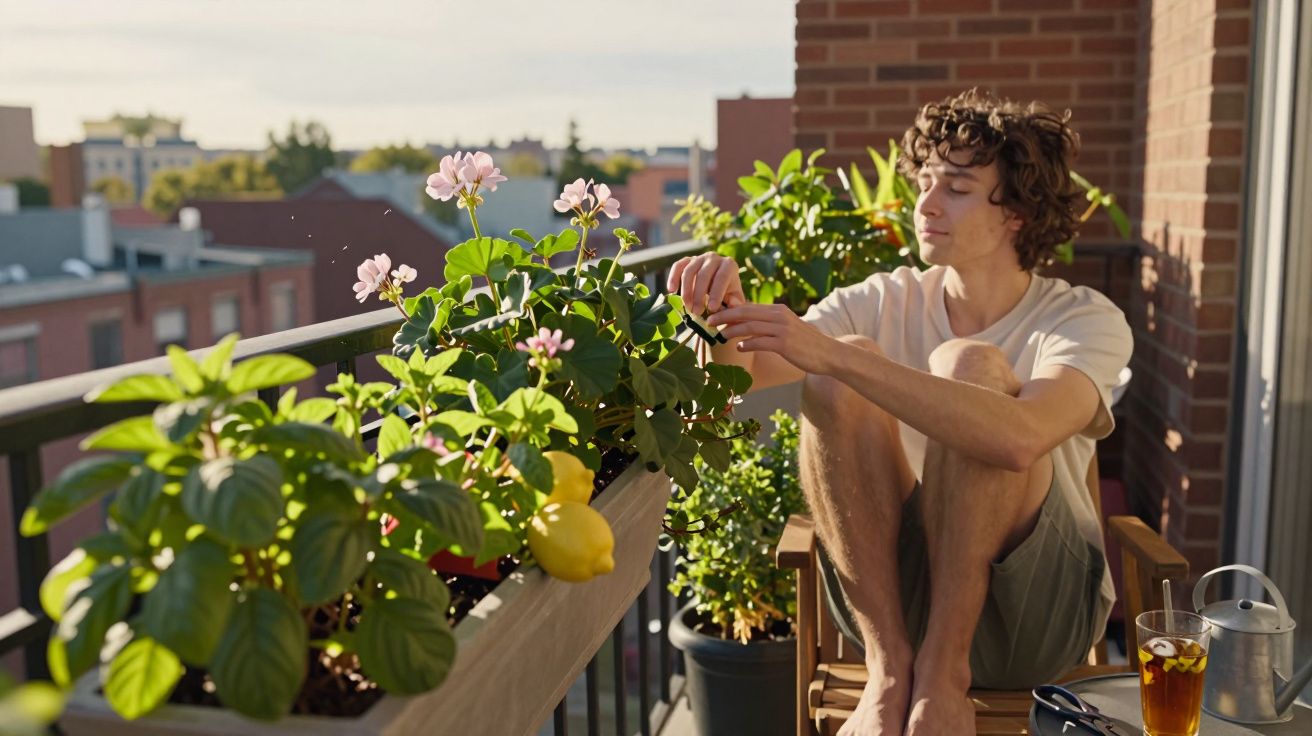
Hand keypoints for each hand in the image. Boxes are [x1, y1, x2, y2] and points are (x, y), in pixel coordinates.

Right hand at [665, 253, 745, 314]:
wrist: (718, 286)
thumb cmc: (728, 294)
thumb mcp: (735, 299)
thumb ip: (735, 303)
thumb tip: (732, 304)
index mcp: (729, 265)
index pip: (721, 278)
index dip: (716, 294)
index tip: (711, 309)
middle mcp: (714, 257)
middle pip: (703, 275)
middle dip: (699, 295)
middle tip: (697, 312)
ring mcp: (699, 258)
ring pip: (689, 271)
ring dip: (686, 291)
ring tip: (688, 307)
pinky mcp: (687, 260)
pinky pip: (678, 266)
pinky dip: (673, 277)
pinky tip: (671, 290)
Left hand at [707, 303, 834, 375]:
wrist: (829, 354)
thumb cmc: (805, 344)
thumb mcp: (787, 328)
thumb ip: (769, 325)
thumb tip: (746, 326)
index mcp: (778, 311)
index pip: (749, 306)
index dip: (730, 310)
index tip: (715, 314)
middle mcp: (779, 316)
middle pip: (746, 312)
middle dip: (725, 316)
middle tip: (709, 321)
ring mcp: (783, 330)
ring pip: (750, 326)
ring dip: (732, 331)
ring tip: (720, 336)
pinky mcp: (785, 344)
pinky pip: (761, 342)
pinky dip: (747, 344)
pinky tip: (739, 348)